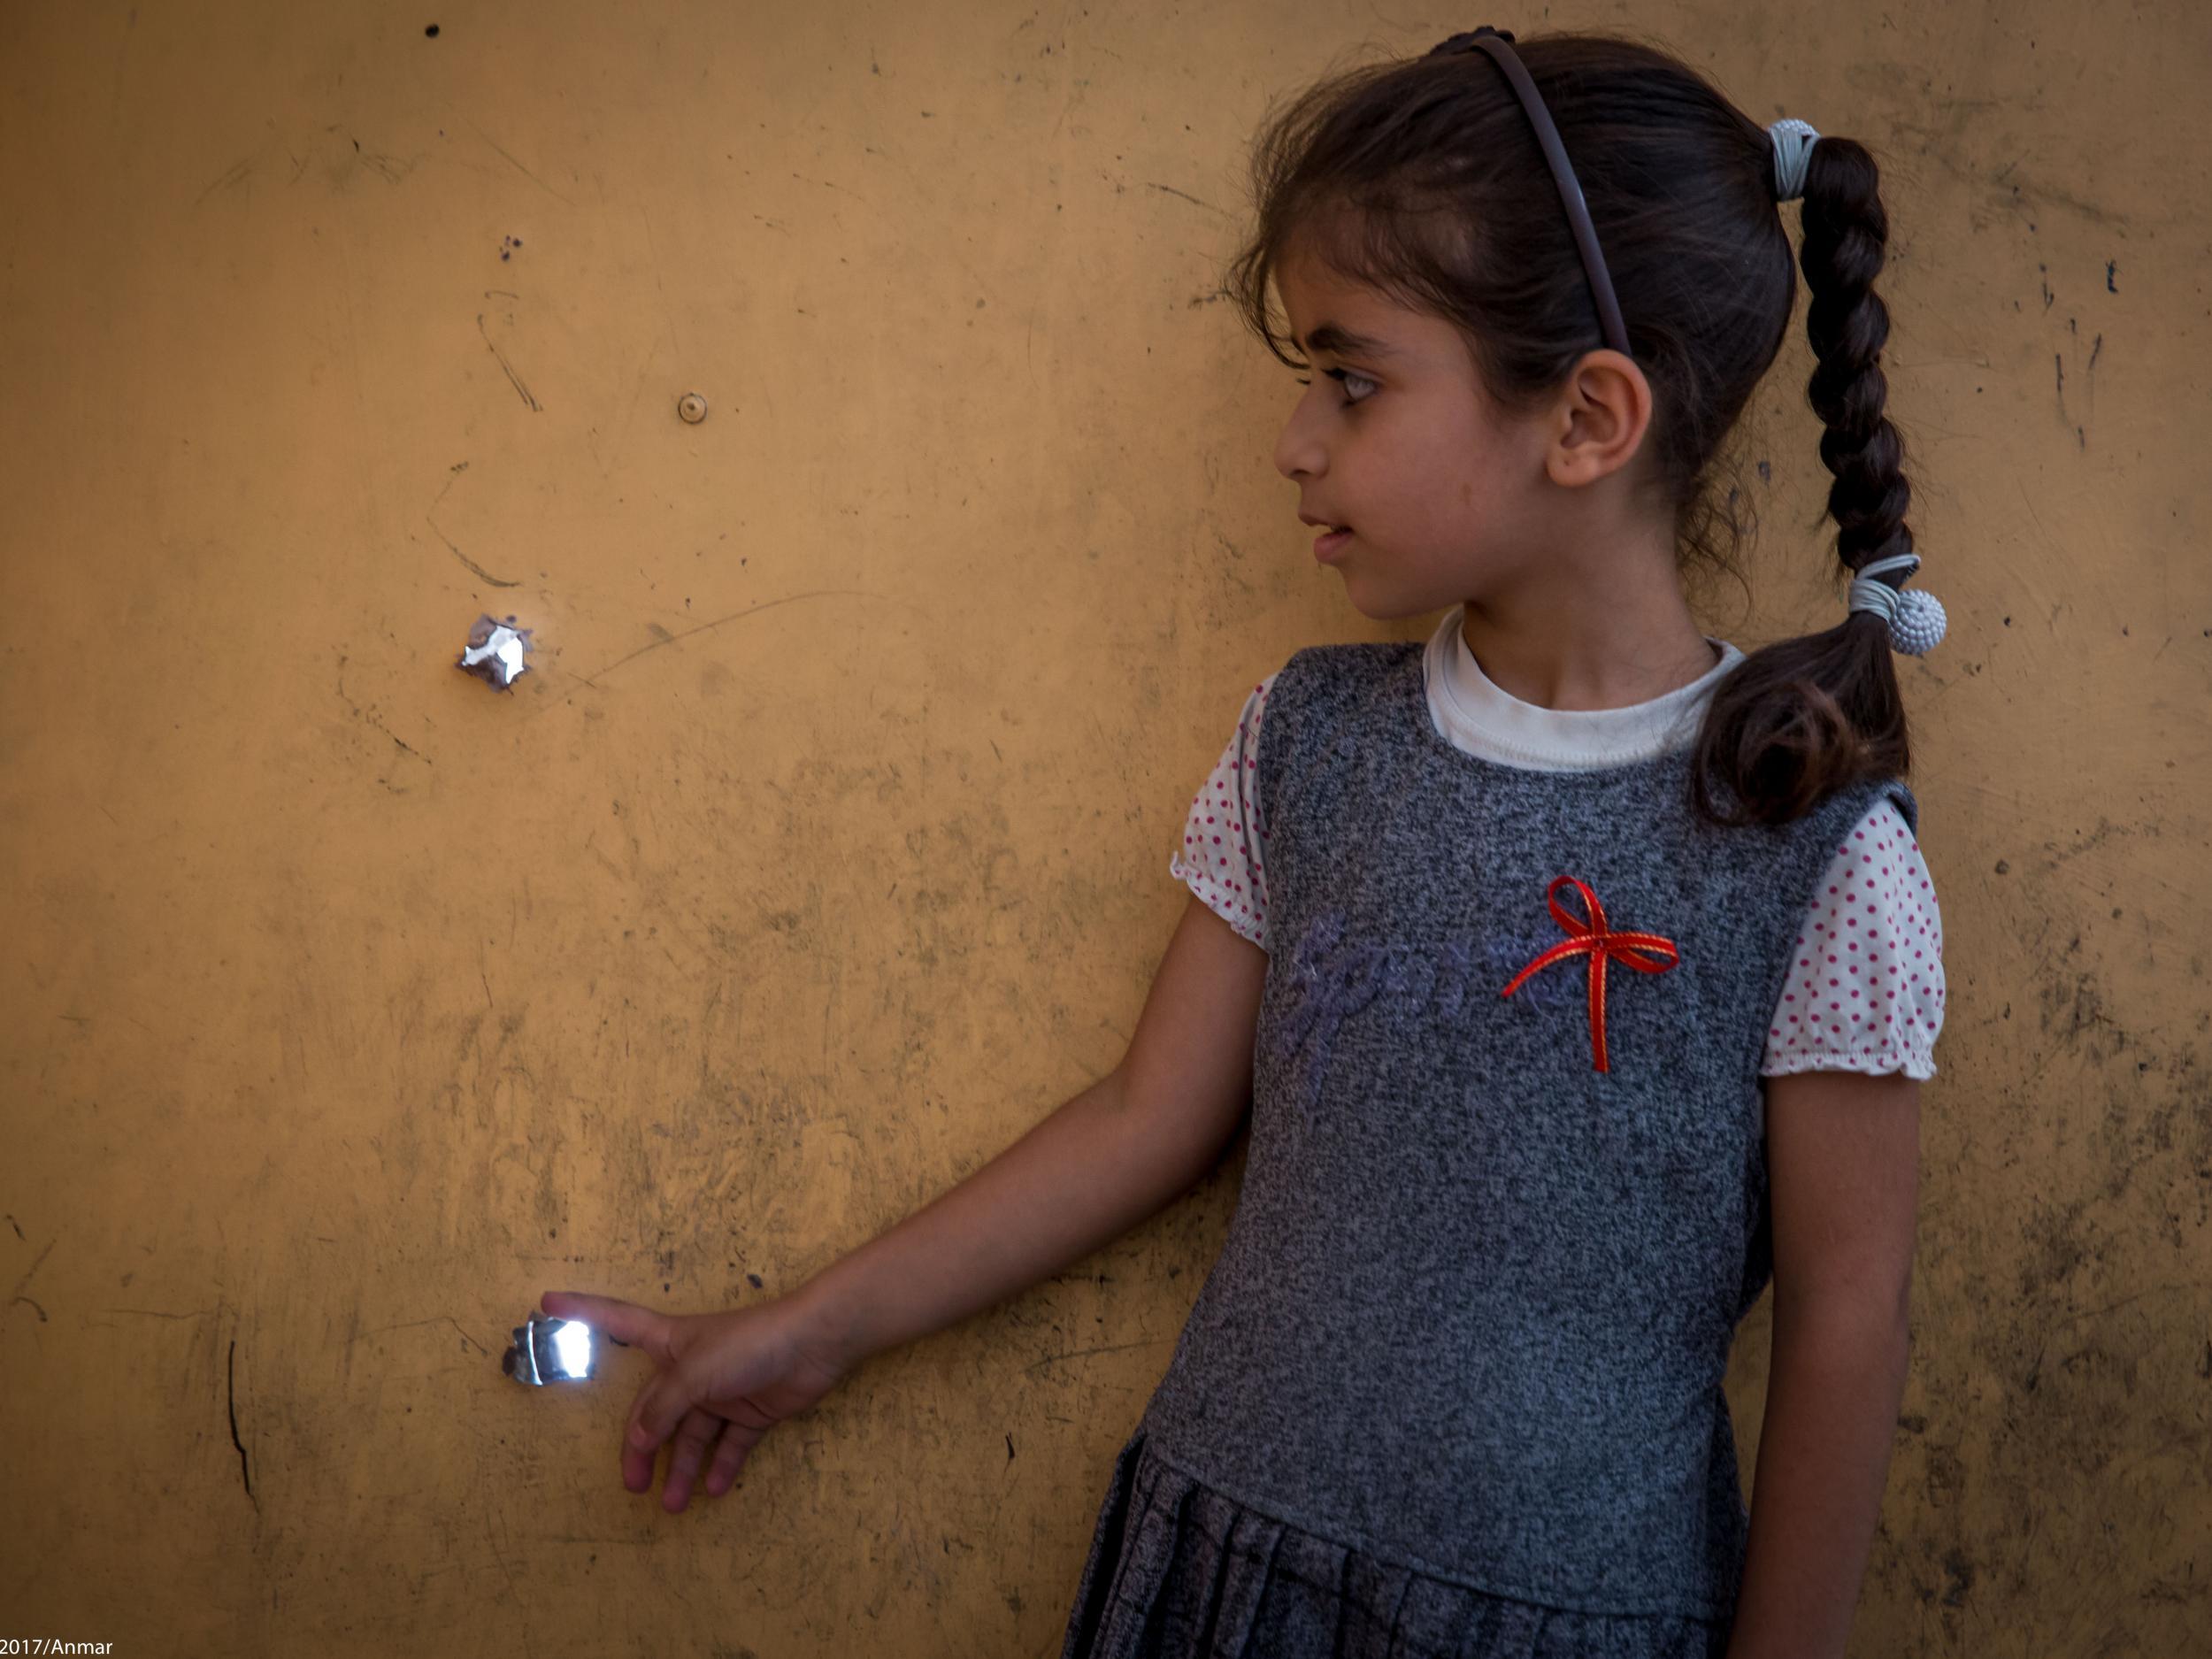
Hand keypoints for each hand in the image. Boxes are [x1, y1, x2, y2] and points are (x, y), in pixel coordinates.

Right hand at [539, 1287, 851, 1511]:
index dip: (581, 1311)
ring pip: (692, 1435)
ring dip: (683, 1469)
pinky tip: (715, 1490)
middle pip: (655, 1410)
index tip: (545, 1300)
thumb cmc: (749, 1344)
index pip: (615, 1321)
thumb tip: (639, 1441)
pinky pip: (731, 1444)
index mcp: (671, 1343)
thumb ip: (663, 1409)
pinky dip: (723, 1466)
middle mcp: (692, 1367)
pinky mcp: (753, 1410)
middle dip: (643, 1448)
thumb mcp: (695, 1373)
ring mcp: (723, 1389)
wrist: (816, 1344)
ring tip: (673, 1505)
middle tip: (635, 1486)